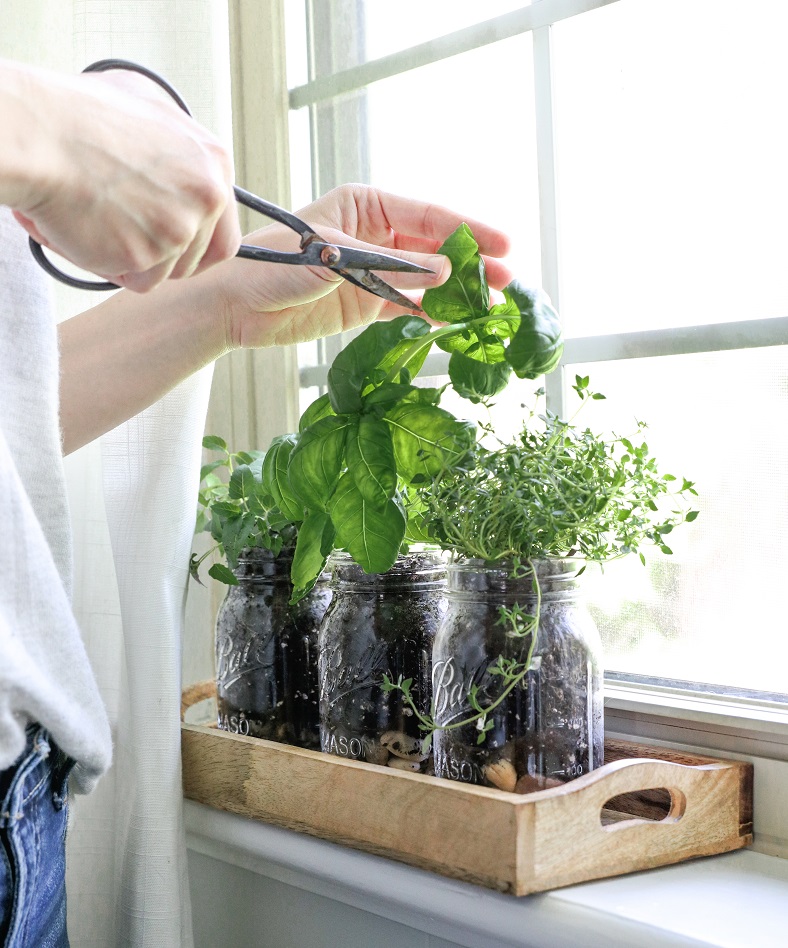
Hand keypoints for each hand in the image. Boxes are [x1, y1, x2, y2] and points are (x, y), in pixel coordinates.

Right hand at [7, 62, 240, 291]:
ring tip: (98, 220)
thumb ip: (176, 148)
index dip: (198, 243)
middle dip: (165, 256)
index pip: (224, 229)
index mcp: (213, 162)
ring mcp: (179, 229)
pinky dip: (109, 265)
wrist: (38, 136)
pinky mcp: (147, 256)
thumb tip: (177, 164)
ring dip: (133, 258)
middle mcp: (206, 197)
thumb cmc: (78, 115)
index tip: (178, 246)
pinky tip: (86, 231)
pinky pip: (135, 279)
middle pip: (197, 257)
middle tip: (130, 236)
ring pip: (165, 271)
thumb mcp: (147, 107)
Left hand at [213, 184, 513, 349]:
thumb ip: (386, 267)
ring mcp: (374, 269)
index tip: (502, 243)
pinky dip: (432, 312)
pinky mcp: (367, 302)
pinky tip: (457, 320)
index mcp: (366, 206)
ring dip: (458, 289)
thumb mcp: (330, 259)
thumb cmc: (269, 266)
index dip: (467, 229)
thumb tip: (442, 272)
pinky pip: (409, 305)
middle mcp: (375, 234)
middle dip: (471, 261)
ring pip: (427, 277)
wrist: (234, 306)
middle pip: (435, 246)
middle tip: (507, 279)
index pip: (427, 215)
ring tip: (491, 303)